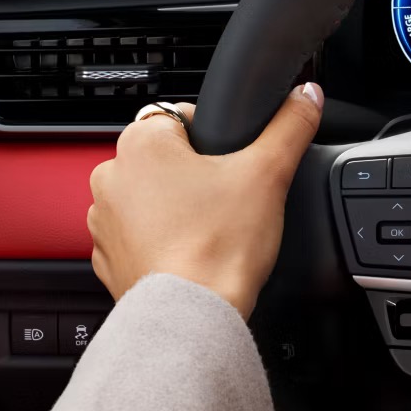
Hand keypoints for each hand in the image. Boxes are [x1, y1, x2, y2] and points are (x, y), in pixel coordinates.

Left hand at [87, 85, 322, 318]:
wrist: (194, 314)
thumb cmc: (220, 246)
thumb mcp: (269, 172)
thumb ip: (291, 125)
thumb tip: (307, 95)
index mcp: (142, 143)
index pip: (180, 116)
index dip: (214, 137)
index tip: (232, 164)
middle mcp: (111, 176)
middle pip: (165, 158)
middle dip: (193, 174)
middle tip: (226, 199)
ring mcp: (104, 220)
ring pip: (148, 196)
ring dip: (173, 206)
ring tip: (209, 229)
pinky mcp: (108, 258)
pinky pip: (137, 236)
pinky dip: (160, 240)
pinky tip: (189, 252)